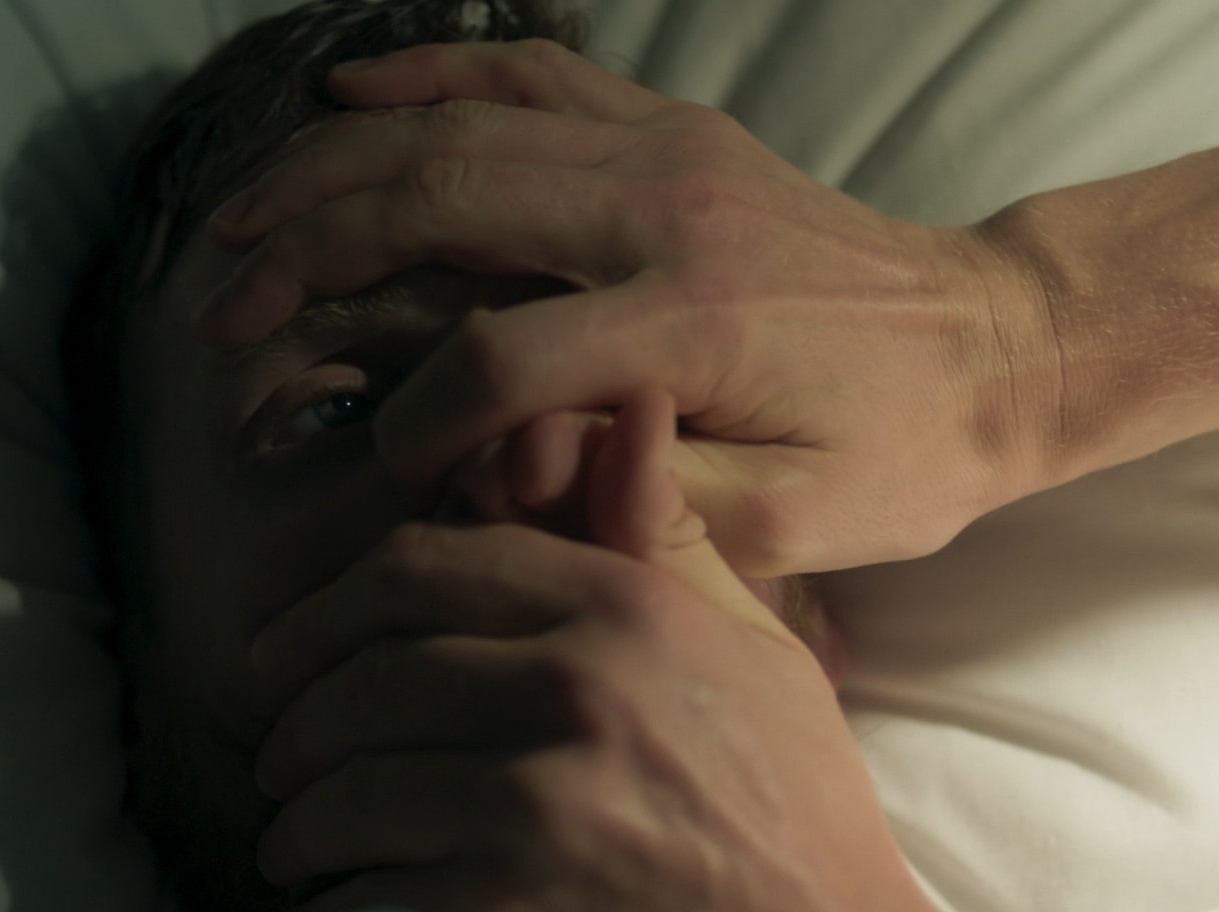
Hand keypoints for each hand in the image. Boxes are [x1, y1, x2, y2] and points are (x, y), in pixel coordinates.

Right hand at [199, 39, 1062, 576]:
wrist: (992, 346)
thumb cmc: (898, 455)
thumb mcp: (795, 527)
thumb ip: (646, 500)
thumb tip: (510, 468)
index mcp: (690, 324)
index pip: (495, 362)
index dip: (417, 427)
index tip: (387, 472)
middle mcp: (664, 212)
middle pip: (440, 206)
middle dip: (311, 258)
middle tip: (226, 312)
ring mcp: (665, 153)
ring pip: (460, 130)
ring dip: (333, 168)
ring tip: (240, 220)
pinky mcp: (672, 132)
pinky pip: (529, 77)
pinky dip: (429, 78)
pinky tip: (351, 93)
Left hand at [248, 389, 962, 911]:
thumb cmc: (797, 821)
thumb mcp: (758, 654)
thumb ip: (666, 542)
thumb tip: (622, 410)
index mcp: (624, 611)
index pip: (418, 569)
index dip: (327, 611)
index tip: (291, 651)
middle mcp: (571, 691)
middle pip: (364, 682)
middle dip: (298, 726)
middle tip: (282, 760)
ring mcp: (532, 808)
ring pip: (344, 792)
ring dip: (299, 824)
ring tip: (297, 843)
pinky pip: (357, 901)